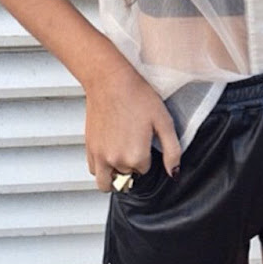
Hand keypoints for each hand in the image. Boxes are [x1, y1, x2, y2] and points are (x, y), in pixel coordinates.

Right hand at [83, 63, 181, 191]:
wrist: (110, 81)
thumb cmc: (138, 96)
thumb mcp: (164, 121)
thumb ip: (172, 151)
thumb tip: (174, 173)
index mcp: (136, 156)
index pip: (145, 170)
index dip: (147, 155)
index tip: (145, 138)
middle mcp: (115, 161)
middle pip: (127, 176)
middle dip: (132, 164)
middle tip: (135, 140)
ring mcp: (99, 156)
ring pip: (107, 182)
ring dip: (116, 175)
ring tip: (122, 154)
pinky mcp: (88, 148)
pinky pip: (94, 171)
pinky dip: (101, 168)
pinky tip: (109, 151)